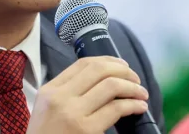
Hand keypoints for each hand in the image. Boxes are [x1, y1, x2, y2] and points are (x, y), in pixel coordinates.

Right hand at [26, 56, 148, 133]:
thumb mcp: (47, 108)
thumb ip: (66, 92)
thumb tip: (100, 80)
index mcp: (50, 89)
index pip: (82, 64)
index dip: (108, 61)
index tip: (122, 65)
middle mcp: (61, 97)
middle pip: (99, 70)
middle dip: (124, 71)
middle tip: (136, 78)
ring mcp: (73, 113)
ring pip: (111, 86)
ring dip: (133, 87)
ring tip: (142, 93)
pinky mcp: (87, 130)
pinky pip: (116, 109)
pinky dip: (132, 105)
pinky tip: (138, 107)